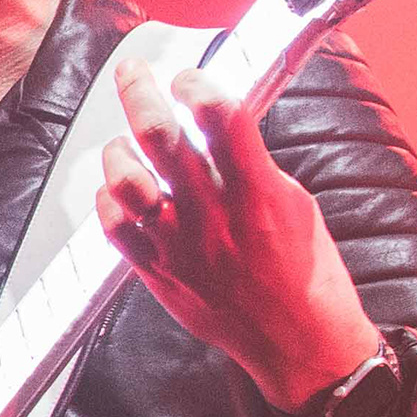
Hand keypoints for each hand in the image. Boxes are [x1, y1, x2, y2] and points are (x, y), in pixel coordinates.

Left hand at [96, 58, 380, 411]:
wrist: (298, 343)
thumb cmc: (307, 277)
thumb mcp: (298, 206)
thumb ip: (255, 169)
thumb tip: (222, 132)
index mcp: (257, 194)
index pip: (221, 119)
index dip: (198, 86)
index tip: (189, 77)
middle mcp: (213, 217)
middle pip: (161, 138)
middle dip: (140, 93)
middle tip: (132, 74)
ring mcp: (180, 247)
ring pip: (126, 182)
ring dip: (119, 152)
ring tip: (124, 143)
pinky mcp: (159, 274)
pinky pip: (115, 229)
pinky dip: (109, 202)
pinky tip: (117, 192)